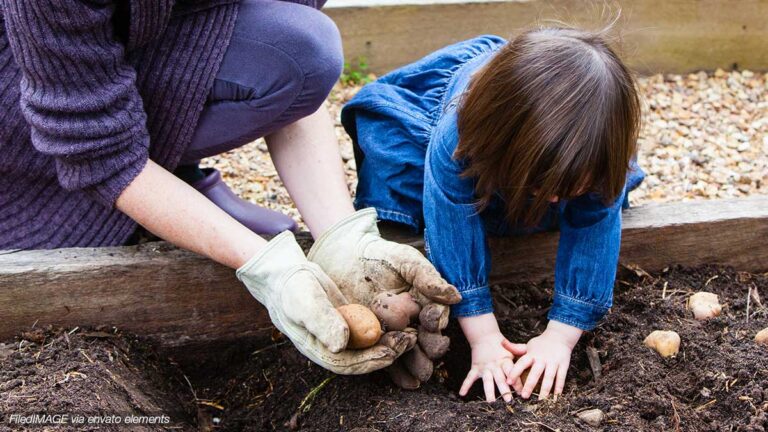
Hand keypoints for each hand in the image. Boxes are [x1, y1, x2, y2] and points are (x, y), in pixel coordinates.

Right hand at [237, 231, 411, 374]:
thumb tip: (341, 344)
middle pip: (364, 358)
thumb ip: (323, 322)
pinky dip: (387, 330)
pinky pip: (371, 331)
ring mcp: (342, 336)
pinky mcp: (350, 323)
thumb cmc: (293, 290)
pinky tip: (404, 323)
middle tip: (409, 341)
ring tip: (412, 335)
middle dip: (387, 352)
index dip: (370, 360)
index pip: (348, 364)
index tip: (390, 352)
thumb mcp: (306, 303)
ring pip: (370, 346)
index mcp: (319, 350)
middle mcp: (333, 348)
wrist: (287, 275)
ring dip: (391, 342)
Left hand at [307, 208, 461, 385]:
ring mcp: (394, 334)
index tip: (431, 320)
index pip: (436, 318)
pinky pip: (388, 360)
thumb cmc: (381, 255)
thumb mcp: (406, 261)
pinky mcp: (374, 343)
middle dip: (431, 349)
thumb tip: (456, 297)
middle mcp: (413, 322)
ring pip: (411, 355)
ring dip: (418, 364)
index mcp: (424, 303)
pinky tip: (406, 381)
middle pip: (428, 342)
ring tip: (420, 372)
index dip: (436, 322)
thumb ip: (429, 278)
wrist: (346, 256)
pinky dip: (399, 373)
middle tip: (431, 349)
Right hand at [458, 314, 526, 401]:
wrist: (485, 336)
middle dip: (504, 389)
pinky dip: (465, 385)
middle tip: (508, 400)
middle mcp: (495, 365)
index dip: (517, 382)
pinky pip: (469, 377)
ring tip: (491, 402)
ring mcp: (484, 367)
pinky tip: (462, 394)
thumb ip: (521, 357)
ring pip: (487, 380)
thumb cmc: (502, 346)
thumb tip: (534, 362)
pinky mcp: (475, 368)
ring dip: (489, 391)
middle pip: (500, 378)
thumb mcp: (513, 349)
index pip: (512, 372)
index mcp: (505, 361)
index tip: (521, 392)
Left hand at [504, 321, 582, 399]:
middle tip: (524, 396)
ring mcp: (553, 362)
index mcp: (532, 354)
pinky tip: (556, 397)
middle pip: (535, 373)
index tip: (508, 382)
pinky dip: (559, 387)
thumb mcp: (527, 345)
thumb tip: (501, 343)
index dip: (514, 372)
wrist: (559, 336)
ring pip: (549, 377)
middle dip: (529, 385)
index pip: (521, 363)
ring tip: (541, 400)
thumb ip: (515, 348)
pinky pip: (561, 377)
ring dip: (545, 389)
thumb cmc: (540, 344)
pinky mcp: (563, 365)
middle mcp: (542, 359)